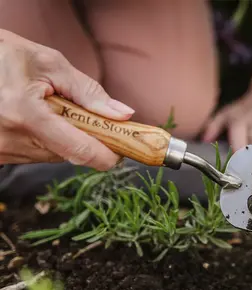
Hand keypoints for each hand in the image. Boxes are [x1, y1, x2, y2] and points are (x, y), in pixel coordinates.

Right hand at [0, 30, 134, 168]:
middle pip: (71, 154)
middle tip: (84, 116)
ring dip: (63, 138)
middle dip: (86, 139)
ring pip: (55, 155)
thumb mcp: (49, 64)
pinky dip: (46, 140)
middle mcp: (12, 141)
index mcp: (26, 116)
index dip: (108, 155)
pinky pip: (36, 154)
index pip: (81, 151)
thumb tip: (123, 115)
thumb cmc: (4, 56)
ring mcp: (3, 151)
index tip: (122, 149)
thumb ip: (89, 92)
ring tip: (49, 110)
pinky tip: (35, 119)